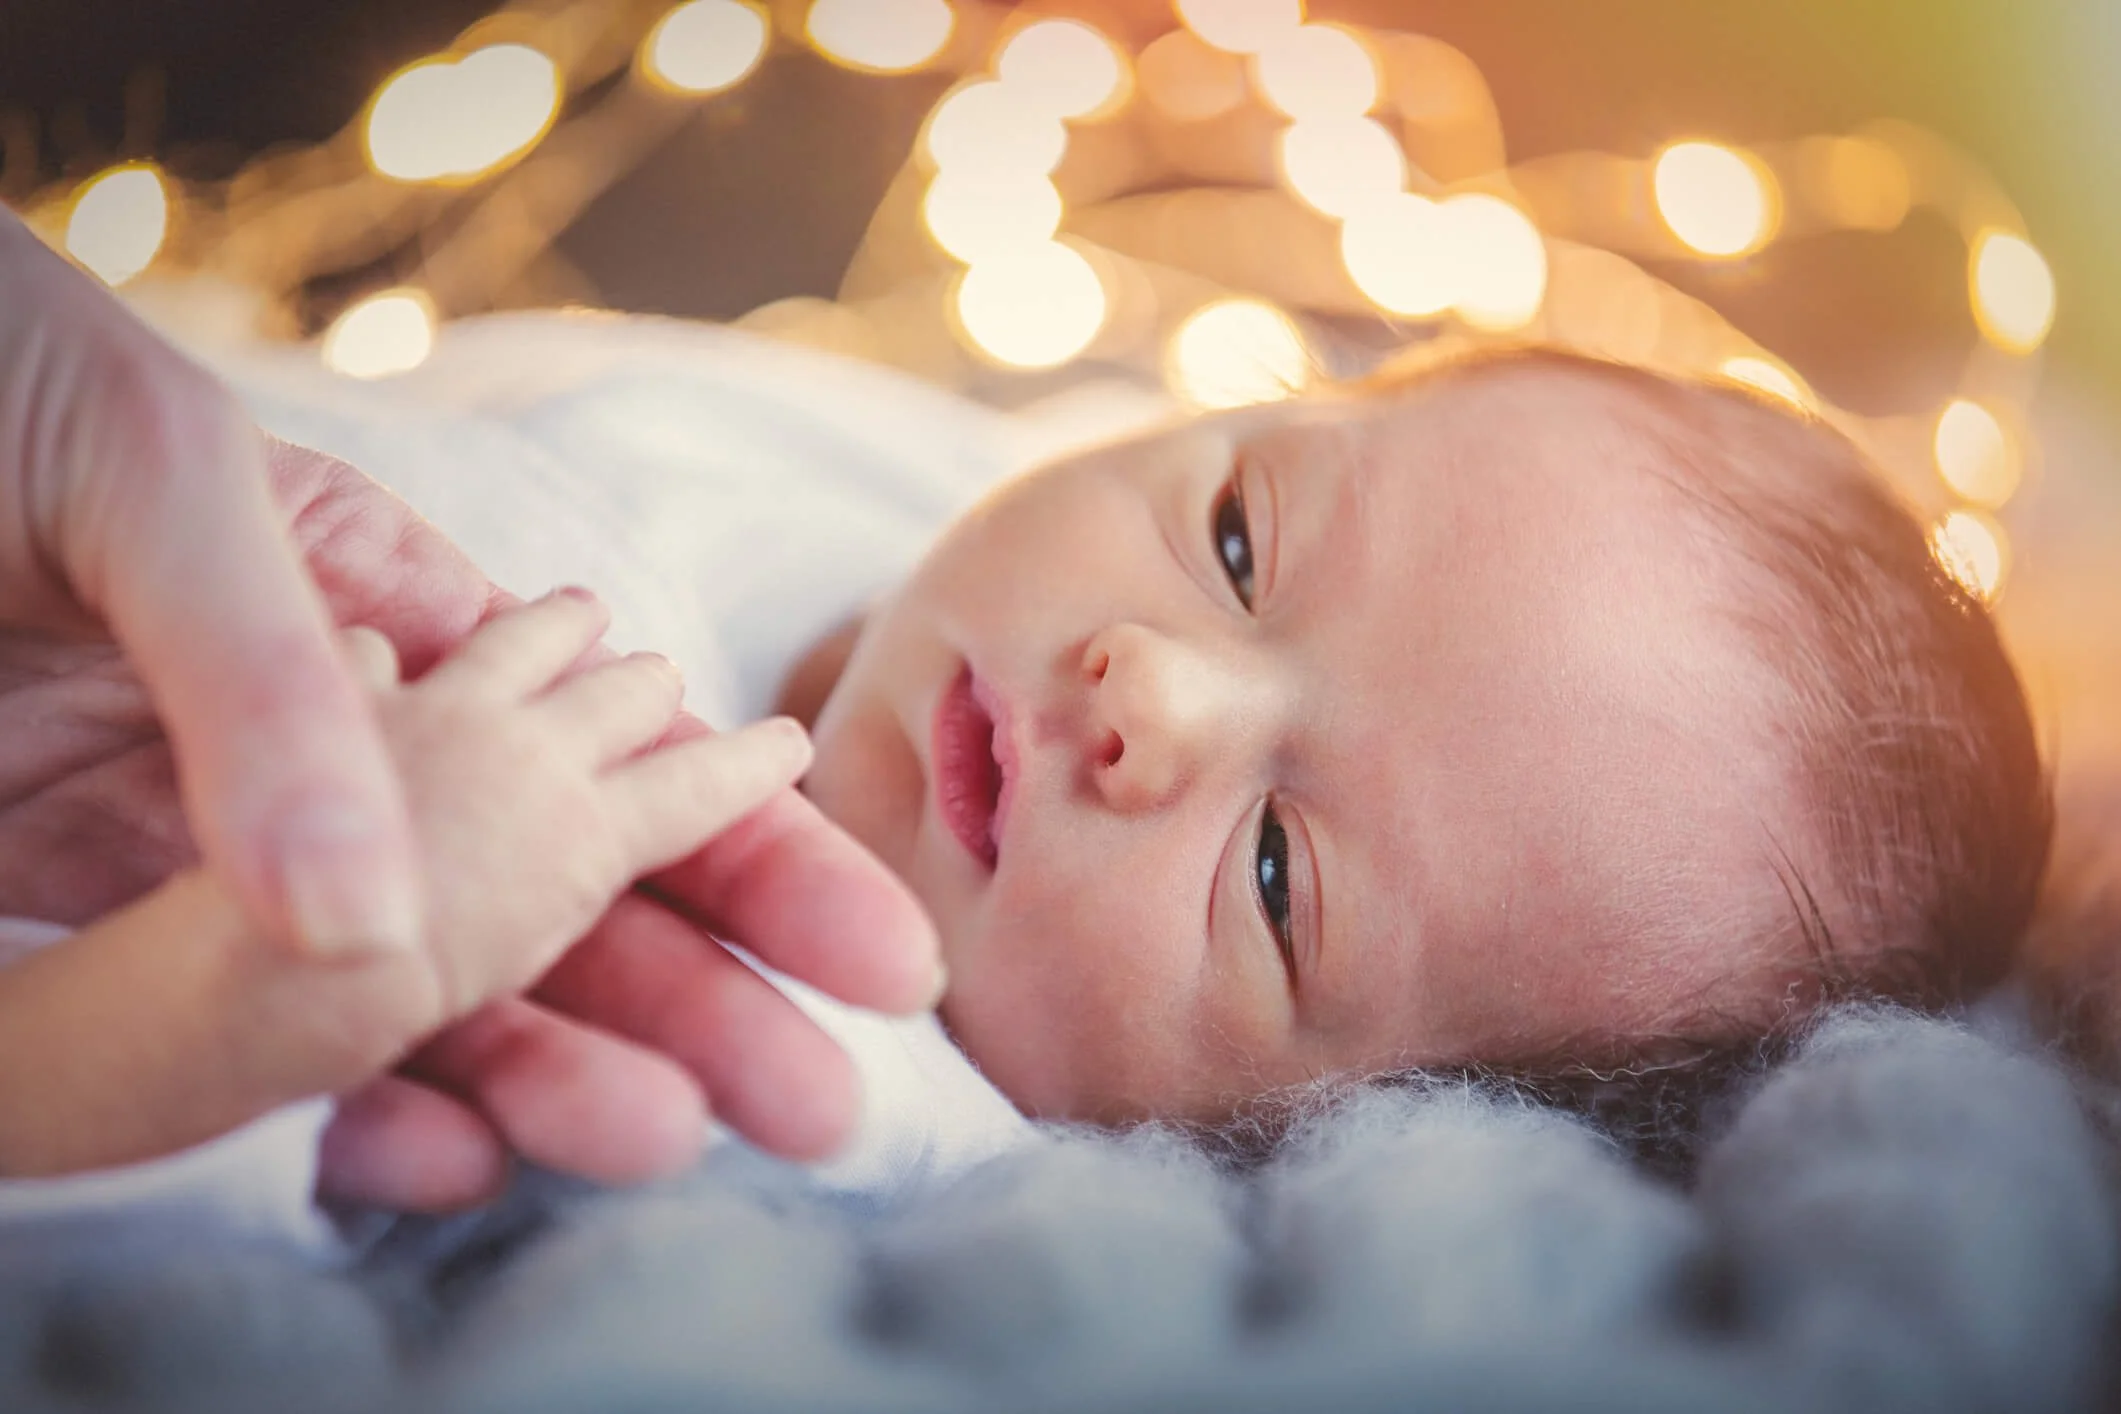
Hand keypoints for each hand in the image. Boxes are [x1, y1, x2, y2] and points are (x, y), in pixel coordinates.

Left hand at [0, 218, 941, 1205]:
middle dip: (689, 1002)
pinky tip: (412, 1147)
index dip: (754, 856)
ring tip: (636, 1141)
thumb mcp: (154, 489)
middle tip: (799, 1107)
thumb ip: (278, 697)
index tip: (869, 960)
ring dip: (534, 1074)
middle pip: (548, 898)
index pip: (611, 752)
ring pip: (419, 995)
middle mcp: (334, 753)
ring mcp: (219, 858)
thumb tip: (375, 923)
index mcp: (389, 619)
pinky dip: (333, 1107)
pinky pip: (243, 1048)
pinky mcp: (94, 942)